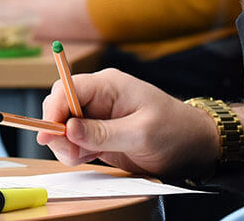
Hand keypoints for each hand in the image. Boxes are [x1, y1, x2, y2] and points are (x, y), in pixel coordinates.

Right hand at [37, 68, 220, 180]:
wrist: (195, 146)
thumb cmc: (175, 131)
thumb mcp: (140, 134)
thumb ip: (102, 132)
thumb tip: (68, 128)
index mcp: (109, 85)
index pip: (67, 88)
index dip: (53, 109)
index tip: (48, 133)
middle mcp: (100, 97)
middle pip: (60, 107)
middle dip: (57, 130)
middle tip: (70, 153)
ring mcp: (99, 116)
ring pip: (63, 126)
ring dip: (65, 144)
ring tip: (81, 158)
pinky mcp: (100, 134)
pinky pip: (74, 140)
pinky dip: (74, 152)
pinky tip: (87, 158)